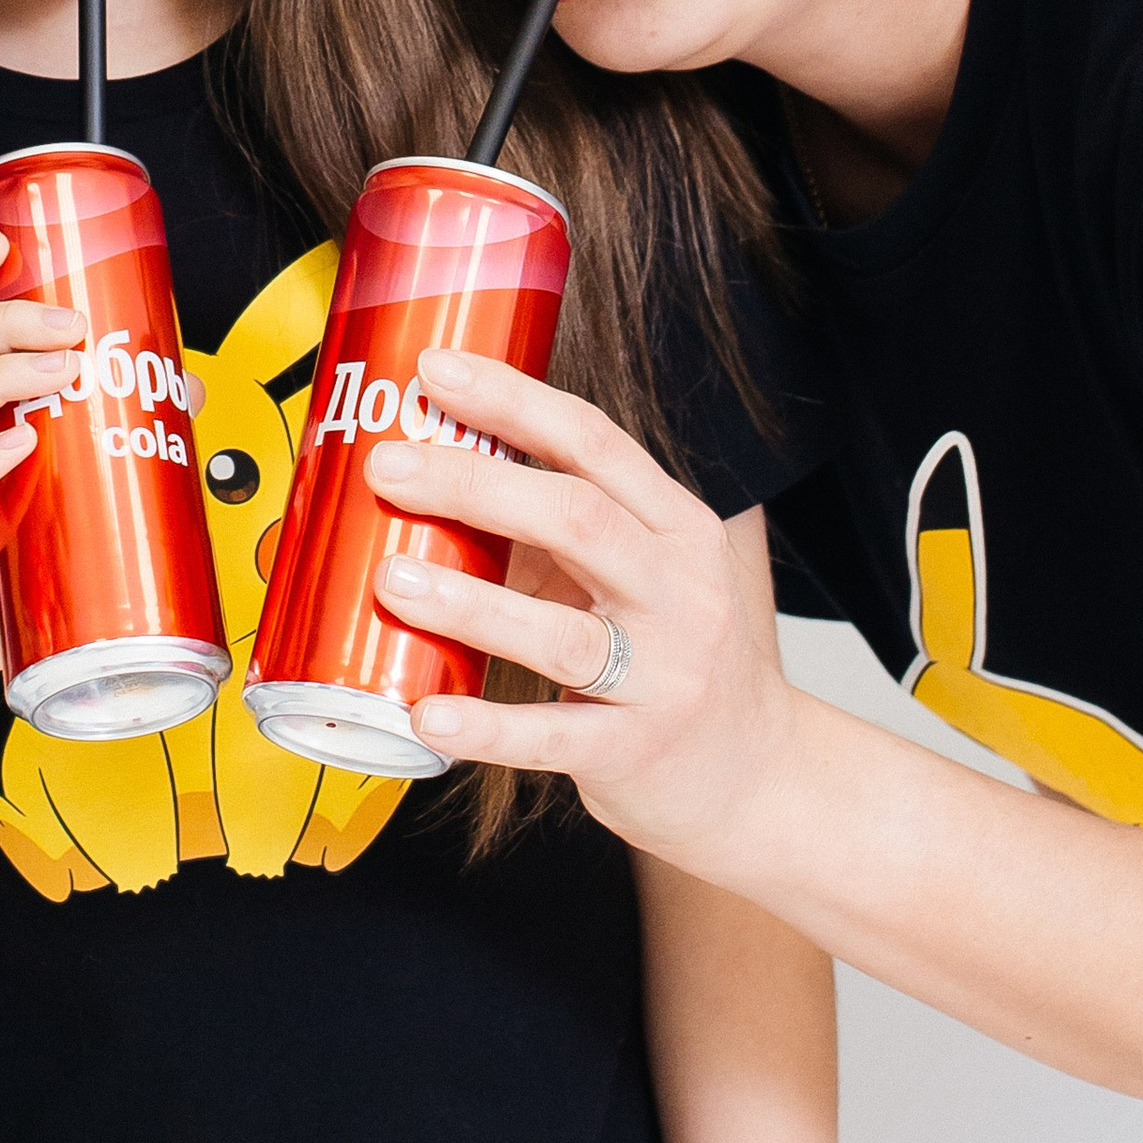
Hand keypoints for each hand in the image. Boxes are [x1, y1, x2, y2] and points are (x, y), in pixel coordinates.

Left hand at [356, 350, 798, 875]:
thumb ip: (551, 527)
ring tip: (393, 577)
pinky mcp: (634, 750)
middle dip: (474, 484)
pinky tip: (426, 712)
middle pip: (576, 519)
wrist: (753, 773)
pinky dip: (485, 725)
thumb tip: (424, 477)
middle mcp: (680, 592)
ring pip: (560, 632)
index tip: (434, 370)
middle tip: (389, 468)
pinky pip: (551, 735)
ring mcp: (663, 675)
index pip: (592, 443)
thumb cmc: (670, 654)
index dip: (511, 400)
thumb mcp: (636, 573)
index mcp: (677, 527)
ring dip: (468, 602)